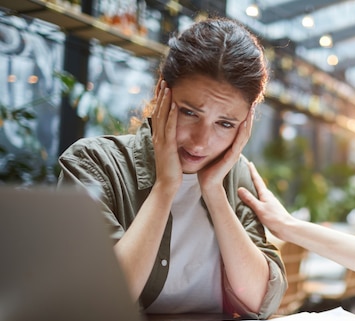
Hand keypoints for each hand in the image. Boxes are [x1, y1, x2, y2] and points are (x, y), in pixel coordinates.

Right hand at [151, 80, 181, 194]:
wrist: (167, 185)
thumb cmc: (171, 171)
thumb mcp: (170, 152)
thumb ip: (170, 141)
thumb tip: (174, 134)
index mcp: (159, 137)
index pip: (158, 113)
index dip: (160, 99)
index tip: (163, 86)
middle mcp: (157, 136)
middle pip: (158, 110)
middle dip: (160, 94)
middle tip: (163, 79)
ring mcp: (161, 141)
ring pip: (162, 116)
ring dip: (165, 100)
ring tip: (167, 86)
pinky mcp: (167, 146)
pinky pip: (170, 128)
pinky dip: (171, 115)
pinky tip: (174, 105)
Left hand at [197, 107, 253, 192]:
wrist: (208, 184)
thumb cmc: (206, 167)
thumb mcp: (209, 149)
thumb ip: (210, 140)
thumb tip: (204, 125)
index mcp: (231, 146)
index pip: (240, 128)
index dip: (244, 116)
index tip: (246, 103)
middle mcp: (236, 148)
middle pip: (246, 129)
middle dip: (250, 116)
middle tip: (254, 102)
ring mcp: (235, 153)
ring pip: (245, 134)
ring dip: (249, 121)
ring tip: (252, 109)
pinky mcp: (232, 157)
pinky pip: (239, 142)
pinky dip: (242, 132)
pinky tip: (244, 122)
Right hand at [237, 161, 294, 239]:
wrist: (287, 228)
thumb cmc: (274, 218)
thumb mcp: (259, 208)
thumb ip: (250, 199)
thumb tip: (240, 188)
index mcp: (265, 194)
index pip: (257, 180)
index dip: (253, 171)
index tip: (249, 162)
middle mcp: (267, 196)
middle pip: (258, 184)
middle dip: (252, 177)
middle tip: (245, 170)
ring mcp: (269, 203)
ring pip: (259, 192)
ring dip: (253, 187)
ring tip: (246, 185)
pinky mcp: (269, 210)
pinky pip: (259, 200)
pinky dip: (254, 197)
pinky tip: (252, 201)